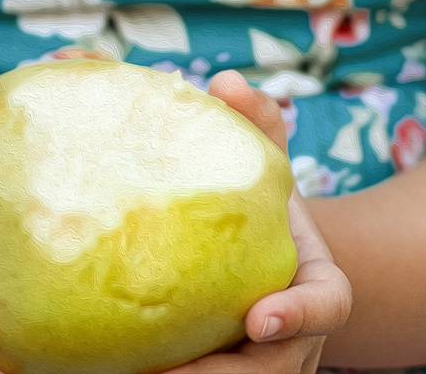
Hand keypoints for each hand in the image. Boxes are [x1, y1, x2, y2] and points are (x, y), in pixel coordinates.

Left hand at [165, 70, 353, 373]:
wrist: (264, 268)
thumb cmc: (264, 212)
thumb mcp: (267, 169)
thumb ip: (256, 126)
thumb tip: (226, 81)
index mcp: (316, 288)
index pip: (326, 306)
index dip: (299, 316)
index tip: (259, 318)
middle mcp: (294, 343)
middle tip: (164, 371)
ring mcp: (260, 369)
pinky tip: (99, 368)